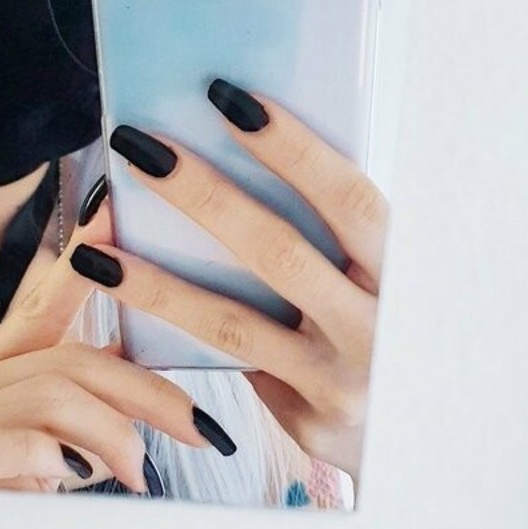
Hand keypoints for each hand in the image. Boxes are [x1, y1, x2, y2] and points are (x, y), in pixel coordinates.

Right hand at [0, 198, 235, 491]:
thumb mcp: (39, 469)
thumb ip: (77, 425)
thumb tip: (137, 405)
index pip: (42, 305)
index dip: (84, 258)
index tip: (120, 209)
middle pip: (68, 358)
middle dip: (147, 392)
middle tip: (200, 430)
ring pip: (46, 396)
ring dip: (110, 436)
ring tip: (137, 477)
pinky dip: (47, 456)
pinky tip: (71, 477)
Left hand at [69, 82, 386, 482]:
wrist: (429, 428)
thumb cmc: (394, 326)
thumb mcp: (388, 275)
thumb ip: (338, 235)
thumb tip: (244, 155)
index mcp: (406, 271)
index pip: (350, 201)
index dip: (294, 151)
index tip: (231, 100)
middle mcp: (377, 328)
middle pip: (280, 255)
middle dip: (203, 197)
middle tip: (139, 146)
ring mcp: (342, 381)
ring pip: (234, 325)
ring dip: (158, 284)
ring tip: (98, 248)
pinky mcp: (311, 422)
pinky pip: (232, 369)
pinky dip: (175, 337)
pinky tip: (128, 308)